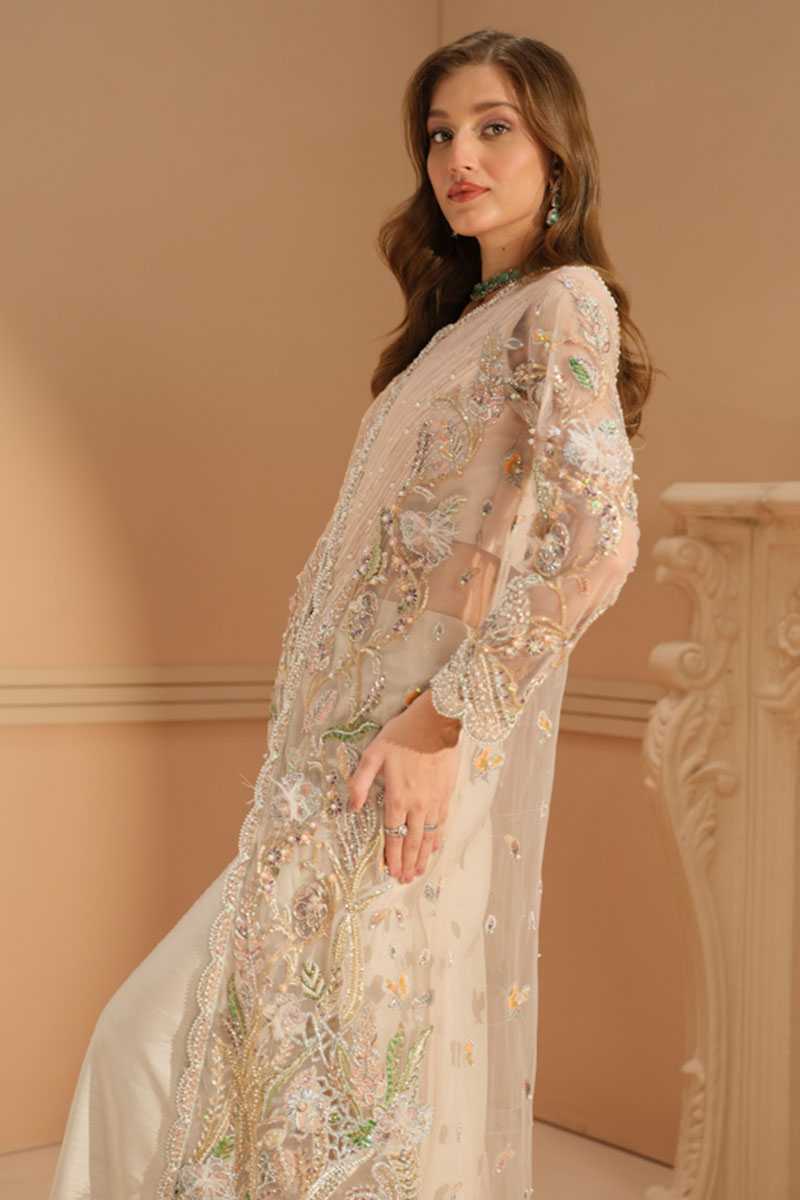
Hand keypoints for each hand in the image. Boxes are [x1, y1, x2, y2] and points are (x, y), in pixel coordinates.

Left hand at [347, 689, 460, 883]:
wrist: (437, 722)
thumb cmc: (403, 735)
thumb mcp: (373, 754)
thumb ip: (360, 783)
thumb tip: (351, 808)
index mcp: (397, 798)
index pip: (393, 835)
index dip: (391, 856)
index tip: (390, 872)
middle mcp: (417, 805)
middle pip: (412, 842)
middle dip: (408, 863)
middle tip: (405, 880)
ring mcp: (435, 801)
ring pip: (429, 836)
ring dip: (423, 856)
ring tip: (419, 871)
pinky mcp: (447, 794)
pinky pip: (442, 822)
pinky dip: (438, 837)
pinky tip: (436, 846)